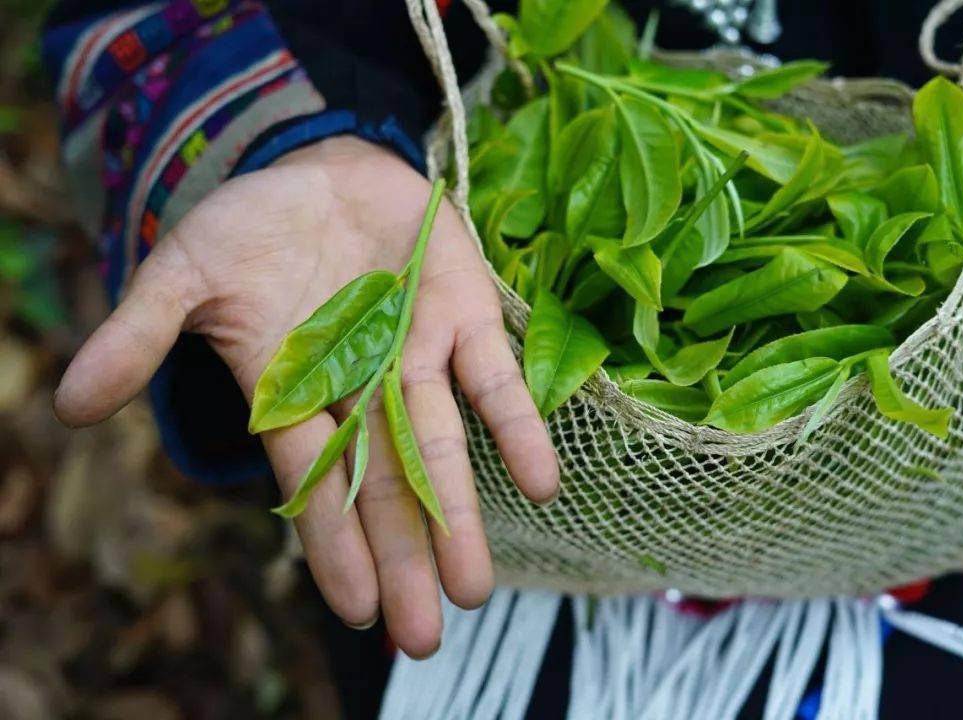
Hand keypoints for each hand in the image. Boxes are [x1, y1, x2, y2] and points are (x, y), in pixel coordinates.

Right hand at [54, 136, 559, 657]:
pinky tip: (541, 483)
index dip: (334, 545)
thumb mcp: (185, 272)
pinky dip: (517, 427)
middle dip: (402, 556)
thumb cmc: (251, 227)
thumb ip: (140, 334)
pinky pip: (494, 379)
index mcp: (294, 394)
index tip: (359, 611)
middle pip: (383, 486)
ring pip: (439, 446)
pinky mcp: (466, 315)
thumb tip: (67, 405)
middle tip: (422, 633)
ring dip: (456, 512)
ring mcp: (417, 357)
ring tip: (471, 586)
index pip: (314, 483)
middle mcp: (360, 391)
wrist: (319, 168)